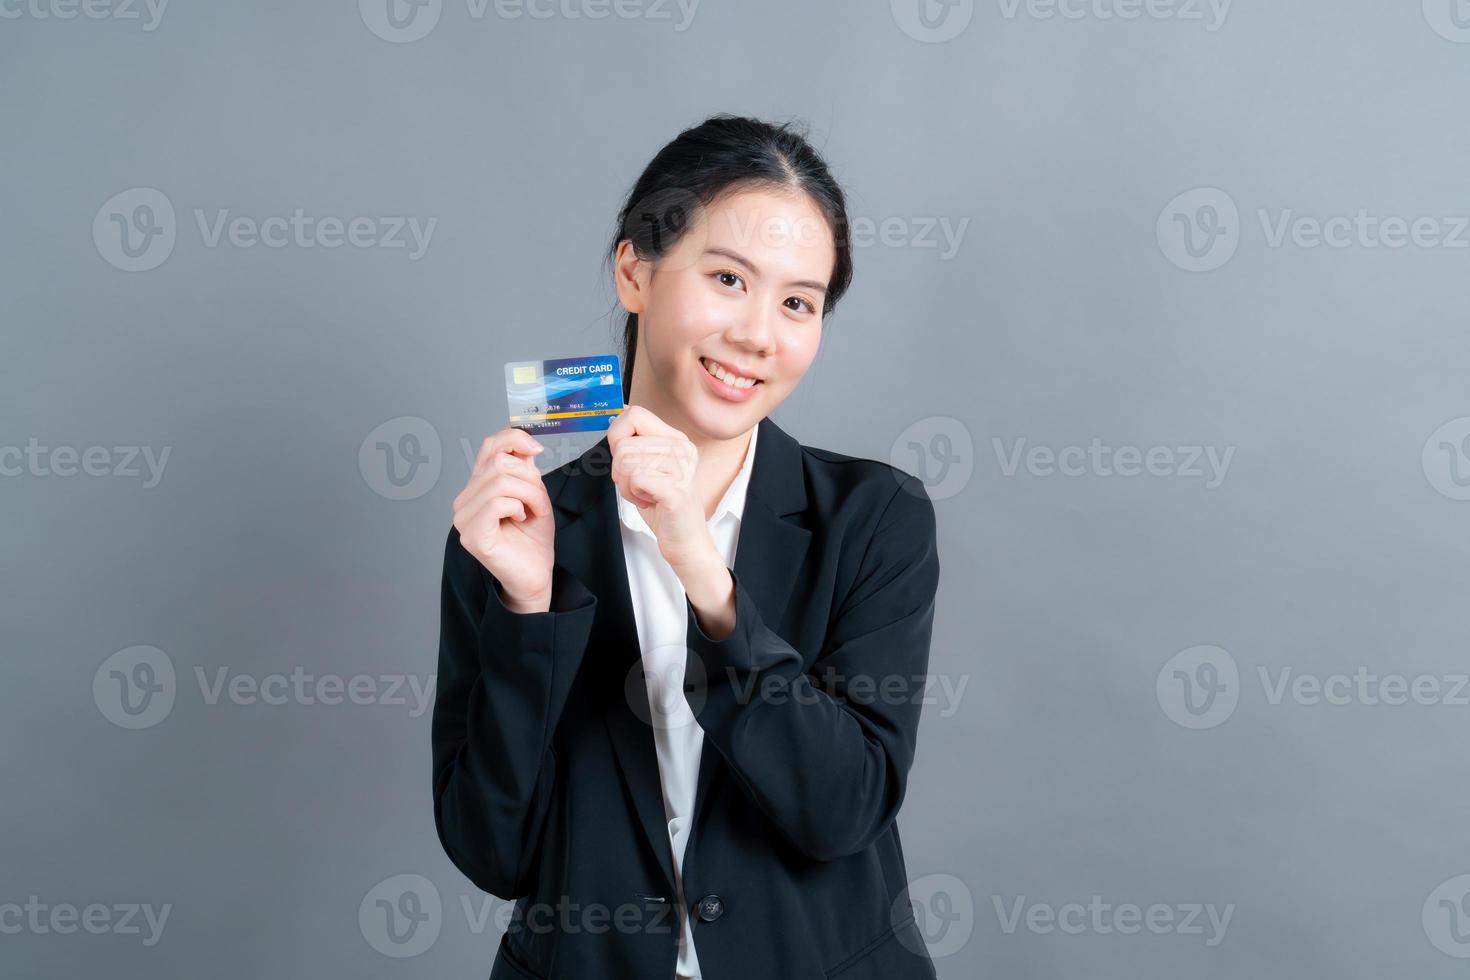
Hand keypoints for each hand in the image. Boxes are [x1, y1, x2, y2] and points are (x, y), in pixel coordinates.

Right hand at [453, 427, 555, 612]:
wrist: (536, 573)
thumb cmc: (532, 538)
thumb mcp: (534, 494)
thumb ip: (525, 469)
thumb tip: (525, 444)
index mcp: (478, 486)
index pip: (489, 446)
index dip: (514, 439)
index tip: (537, 449)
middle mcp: (465, 499)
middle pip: (498, 463)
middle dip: (529, 478)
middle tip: (539, 500)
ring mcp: (464, 518)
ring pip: (499, 482)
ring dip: (529, 494)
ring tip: (534, 511)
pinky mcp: (472, 536)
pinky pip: (496, 503)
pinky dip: (517, 507)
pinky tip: (521, 519)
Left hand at [606, 405, 719, 573]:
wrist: (686, 539)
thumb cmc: (663, 504)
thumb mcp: (649, 465)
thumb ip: (637, 440)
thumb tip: (623, 410)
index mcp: (676, 438)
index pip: (634, 414)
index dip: (617, 435)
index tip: (625, 457)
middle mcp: (682, 448)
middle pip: (624, 444)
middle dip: (619, 470)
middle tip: (637, 485)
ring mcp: (682, 468)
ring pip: (626, 462)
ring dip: (626, 485)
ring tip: (644, 494)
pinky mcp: (676, 490)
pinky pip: (635, 479)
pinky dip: (633, 495)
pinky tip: (648, 501)